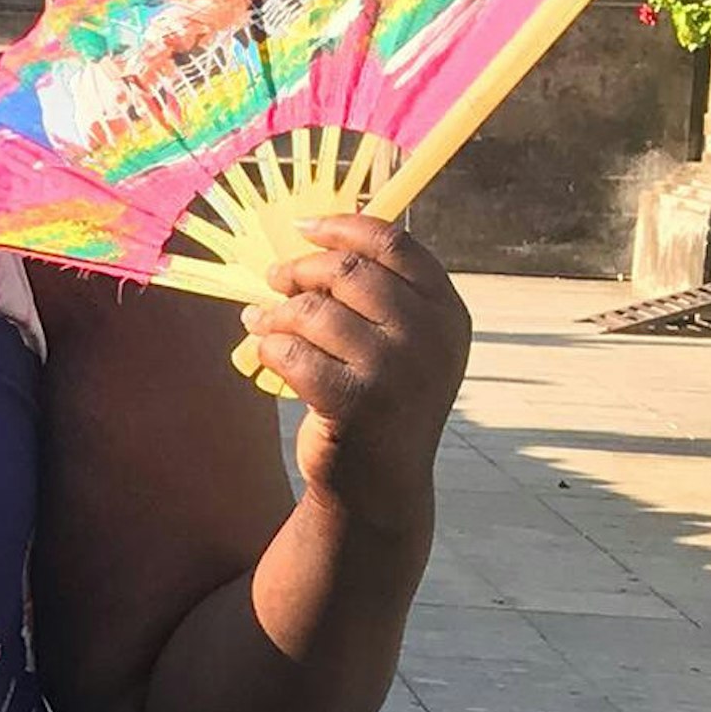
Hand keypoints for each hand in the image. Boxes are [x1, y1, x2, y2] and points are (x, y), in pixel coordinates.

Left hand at [242, 214, 469, 534]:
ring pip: (314, 311)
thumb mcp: (403, 341)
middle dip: (301, 270)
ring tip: (263, 319)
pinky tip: (265, 348)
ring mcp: (396, 372)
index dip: (344, 227)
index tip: (305, 228)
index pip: (395, 244)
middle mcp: (430, 340)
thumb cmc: (383, 396)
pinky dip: (269, 346)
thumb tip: (314, 234)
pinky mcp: (355, 403)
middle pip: (348, 271)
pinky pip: (291, 351)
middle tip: (276, 278)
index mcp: (447, 314)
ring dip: (277, 312)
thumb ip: (377, 290)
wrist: (381, 484)